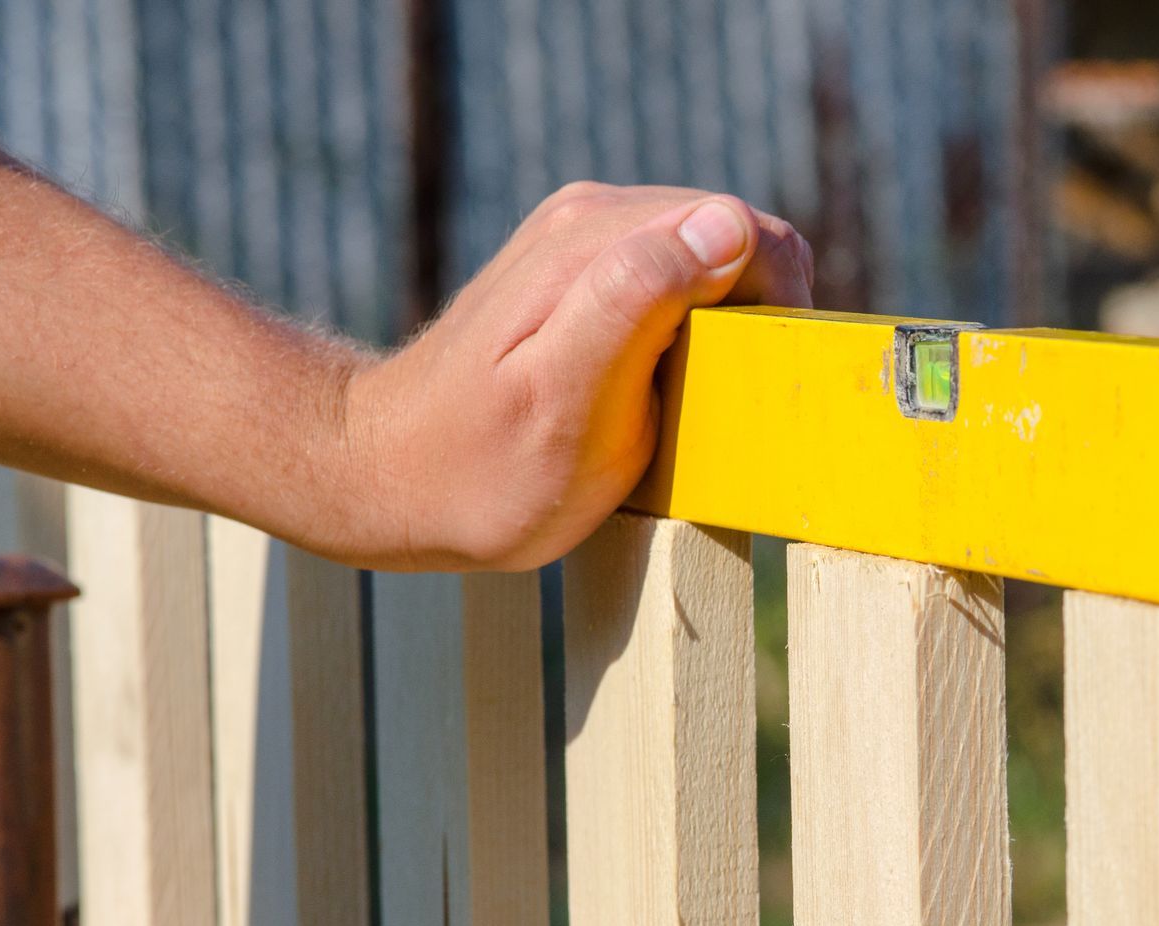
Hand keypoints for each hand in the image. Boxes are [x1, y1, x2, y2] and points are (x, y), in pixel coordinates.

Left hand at [342, 183, 813, 570]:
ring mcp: (585, 239)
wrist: (382, 476)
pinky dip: (694, 333)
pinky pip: (677, 280)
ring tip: (689, 405)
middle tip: (724, 408)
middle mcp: (593, 217)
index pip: (745, 231)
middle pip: (737, 238)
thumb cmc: (479, 469)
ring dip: (728, 328)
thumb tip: (725, 225)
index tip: (755, 385)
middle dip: (758, 317)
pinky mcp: (583, 271)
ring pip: (713, 259)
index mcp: (598, 240)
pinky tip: (660, 391)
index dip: (777, 305)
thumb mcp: (566, 402)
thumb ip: (639, 301)